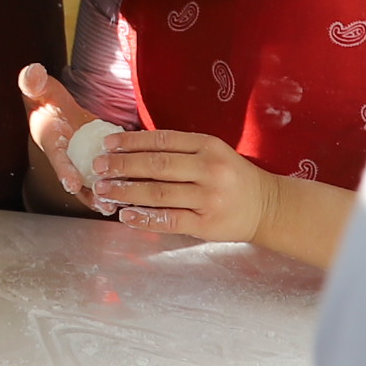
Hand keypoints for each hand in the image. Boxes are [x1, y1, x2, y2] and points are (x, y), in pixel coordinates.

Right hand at [17, 65, 109, 207]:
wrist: (53, 110)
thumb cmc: (45, 99)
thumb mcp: (38, 88)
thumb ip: (33, 81)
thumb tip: (33, 71)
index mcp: (51, 139)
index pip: (57, 156)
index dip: (64, 170)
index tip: (72, 184)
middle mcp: (65, 156)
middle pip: (77, 179)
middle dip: (89, 193)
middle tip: (104, 204)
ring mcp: (80, 161)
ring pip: (92, 183)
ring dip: (104, 195)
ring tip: (117, 206)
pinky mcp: (95, 162)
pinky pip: (104, 177)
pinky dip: (115, 186)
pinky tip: (130, 196)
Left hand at [85, 127, 280, 242]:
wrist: (267, 206)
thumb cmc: (233, 177)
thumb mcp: (214, 153)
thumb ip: (182, 150)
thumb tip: (134, 150)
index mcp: (209, 146)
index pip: (162, 140)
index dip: (131, 141)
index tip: (108, 144)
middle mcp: (209, 169)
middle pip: (156, 165)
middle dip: (122, 165)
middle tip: (98, 167)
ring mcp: (208, 198)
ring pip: (158, 193)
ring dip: (126, 191)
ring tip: (103, 191)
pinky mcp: (206, 224)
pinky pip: (169, 220)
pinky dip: (144, 218)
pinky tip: (125, 216)